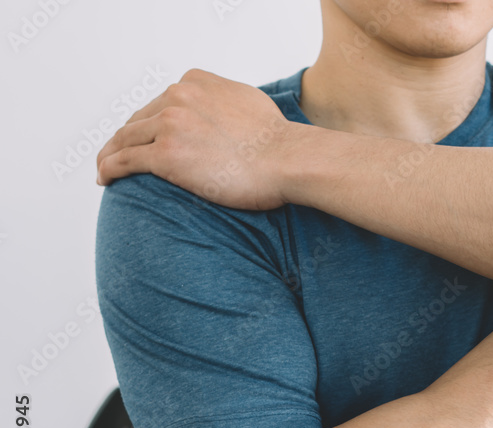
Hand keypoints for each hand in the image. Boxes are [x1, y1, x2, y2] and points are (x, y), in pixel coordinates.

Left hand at [96, 69, 295, 209]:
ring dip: (110, 154)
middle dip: (126, 138)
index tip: (144, 136)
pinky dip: (109, 169)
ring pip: (125, 139)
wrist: (287, 159)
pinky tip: (105, 179)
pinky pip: (125, 160)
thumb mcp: (248, 101)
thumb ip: (224, 101)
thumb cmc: (278, 141)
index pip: (161, 102)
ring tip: (105, 169)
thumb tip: (223, 112)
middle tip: (117, 155)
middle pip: (139, 119)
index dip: (148, 121)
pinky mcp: (166, 155)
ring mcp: (170, 125)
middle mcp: (178, 96)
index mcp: (195, 83)